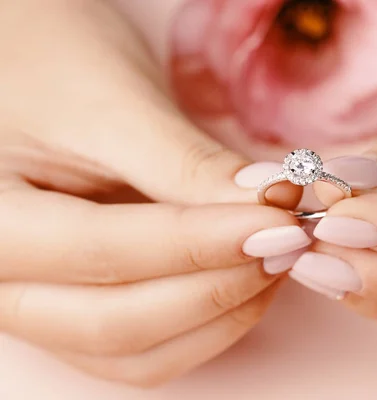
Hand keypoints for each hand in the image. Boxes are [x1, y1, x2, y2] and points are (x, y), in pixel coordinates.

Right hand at [0, 0, 308, 384]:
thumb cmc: (47, 62)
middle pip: (118, 321)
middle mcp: (2, 283)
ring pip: (137, 351)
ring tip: (275, 256)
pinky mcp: (82, 306)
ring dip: (219, 313)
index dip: (203, 243)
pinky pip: (145, 347)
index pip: (105, 253)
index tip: (280, 220)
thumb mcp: (112, 104)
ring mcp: (42, 305)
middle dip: (218, 286)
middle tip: (288, 240)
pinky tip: (247, 275)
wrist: (25, 59)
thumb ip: (187, 165)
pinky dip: (205, 322)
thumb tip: (270, 208)